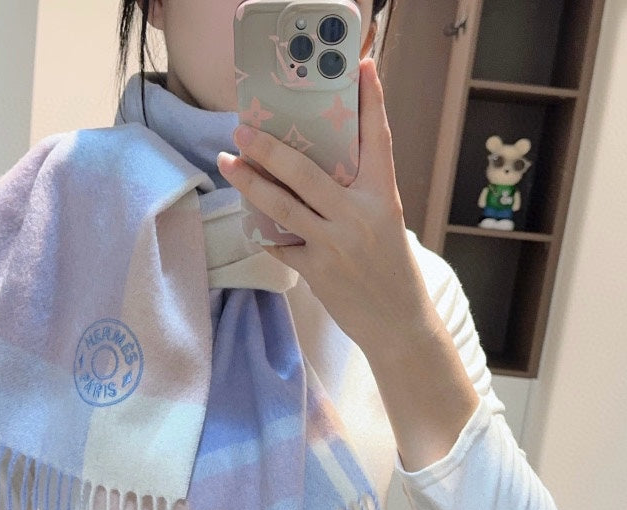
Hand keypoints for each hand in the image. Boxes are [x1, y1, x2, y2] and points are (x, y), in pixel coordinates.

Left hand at [216, 57, 440, 356]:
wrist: (399, 323)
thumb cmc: (391, 270)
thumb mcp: (386, 223)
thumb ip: (359, 195)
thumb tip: (319, 166)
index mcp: (384, 198)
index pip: (378, 141)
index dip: (372, 103)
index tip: (364, 68)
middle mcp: (359, 216)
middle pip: (306, 171)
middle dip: (269, 147)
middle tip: (242, 128)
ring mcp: (335, 244)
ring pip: (281, 205)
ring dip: (249, 182)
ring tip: (228, 162)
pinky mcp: (317, 270)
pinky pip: (280, 243)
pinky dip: (264, 230)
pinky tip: (249, 217)